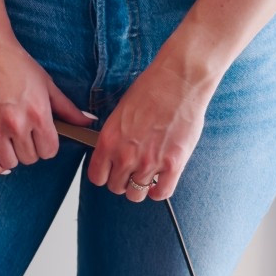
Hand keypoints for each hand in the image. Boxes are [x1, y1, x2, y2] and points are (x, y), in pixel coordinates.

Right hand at [0, 26, 96, 175]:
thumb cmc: (14, 62)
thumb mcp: (47, 84)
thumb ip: (68, 108)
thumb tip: (87, 121)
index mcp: (38, 113)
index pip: (49, 151)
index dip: (48, 146)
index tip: (42, 139)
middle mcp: (16, 124)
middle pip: (30, 158)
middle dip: (30, 150)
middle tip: (25, 136)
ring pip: (9, 163)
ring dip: (13, 157)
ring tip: (11, 144)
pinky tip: (0, 159)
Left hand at [83, 55, 209, 202]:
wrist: (178, 81)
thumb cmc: (151, 89)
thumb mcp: (120, 112)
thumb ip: (115, 138)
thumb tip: (114, 153)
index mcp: (109, 141)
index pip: (97, 176)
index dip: (104, 175)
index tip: (111, 171)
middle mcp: (125, 155)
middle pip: (116, 187)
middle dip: (122, 181)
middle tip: (131, 171)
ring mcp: (149, 162)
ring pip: (136, 194)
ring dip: (140, 187)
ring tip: (146, 176)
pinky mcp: (173, 164)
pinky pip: (161, 193)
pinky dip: (159, 191)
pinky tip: (160, 182)